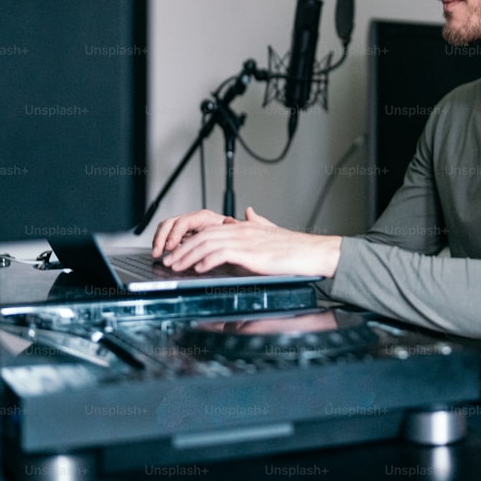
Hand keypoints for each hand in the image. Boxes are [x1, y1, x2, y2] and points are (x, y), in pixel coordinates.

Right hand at [151, 209, 232, 258]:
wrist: (238, 242)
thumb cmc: (236, 236)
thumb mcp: (237, 233)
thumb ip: (233, 227)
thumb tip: (229, 221)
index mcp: (205, 218)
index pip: (184, 222)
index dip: (175, 234)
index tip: (171, 246)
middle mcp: (194, 221)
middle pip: (171, 223)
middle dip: (161, 237)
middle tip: (158, 252)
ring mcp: (188, 229)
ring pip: (167, 229)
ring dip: (159, 240)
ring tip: (157, 253)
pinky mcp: (185, 237)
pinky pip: (169, 237)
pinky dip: (163, 244)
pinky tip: (163, 254)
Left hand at [152, 207, 341, 278]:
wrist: (312, 252)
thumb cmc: (294, 248)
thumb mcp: (272, 231)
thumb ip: (258, 222)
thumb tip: (249, 211)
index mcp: (245, 226)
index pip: (210, 230)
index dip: (190, 240)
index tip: (177, 252)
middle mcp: (242, 230)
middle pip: (203, 236)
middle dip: (182, 249)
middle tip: (168, 261)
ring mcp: (246, 241)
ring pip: (208, 244)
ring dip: (188, 256)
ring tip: (176, 267)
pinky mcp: (251, 253)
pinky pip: (222, 254)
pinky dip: (207, 261)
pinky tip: (199, 269)